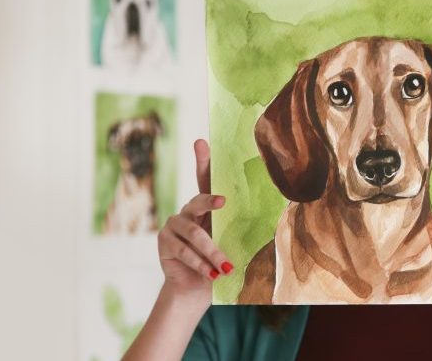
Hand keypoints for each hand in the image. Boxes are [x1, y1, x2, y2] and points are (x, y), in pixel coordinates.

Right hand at [157, 139, 232, 305]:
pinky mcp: (164, 242)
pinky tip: (212, 274)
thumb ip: (234, 228)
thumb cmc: (218, 262)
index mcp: (205, 207)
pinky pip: (184, 251)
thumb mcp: (229, 242)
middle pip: (198, 201)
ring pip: (195, 234)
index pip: (204, 179)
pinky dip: (201, 264)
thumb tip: (267, 218)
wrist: (196, 287)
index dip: (202, 160)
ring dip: (213, 252)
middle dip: (210, 201)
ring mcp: (173, 225)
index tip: (201, 142)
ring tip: (226, 268)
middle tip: (222, 201)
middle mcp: (187, 211)